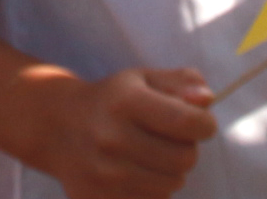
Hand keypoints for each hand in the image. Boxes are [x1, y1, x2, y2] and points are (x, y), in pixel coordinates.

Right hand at [25, 66, 215, 198]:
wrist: (59, 128)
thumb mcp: (143, 80)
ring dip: (169, 172)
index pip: (188, 122)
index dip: (205, 124)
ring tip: (150, 156)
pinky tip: (136, 173)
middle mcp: (113, 138)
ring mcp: (104, 175)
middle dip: (186, 148)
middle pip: (185, 159)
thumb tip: (208, 99)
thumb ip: (181, 83)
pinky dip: (152, 190)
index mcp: (126, 101)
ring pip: (171, 185)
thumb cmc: (112, 101)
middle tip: (168, 139)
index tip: (201, 123)